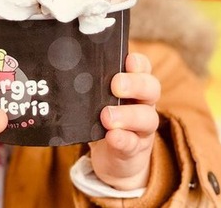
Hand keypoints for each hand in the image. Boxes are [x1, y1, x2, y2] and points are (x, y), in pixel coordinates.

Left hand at [89, 53, 160, 190]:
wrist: (114, 160)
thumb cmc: (103, 121)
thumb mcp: (98, 101)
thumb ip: (91, 88)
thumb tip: (70, 72)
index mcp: (136, 86)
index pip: (144, 68)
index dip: (138, 63)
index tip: (128, 60)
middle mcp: (144, 104)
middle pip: (151, 89)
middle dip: (134, 84)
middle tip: (115, 85)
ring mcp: (143, 129)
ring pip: (147, 117)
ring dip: (127, 115)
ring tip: (107, 117)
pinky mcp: (135, 150)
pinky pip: (133, 143)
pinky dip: (122, 139)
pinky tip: (112, 136)